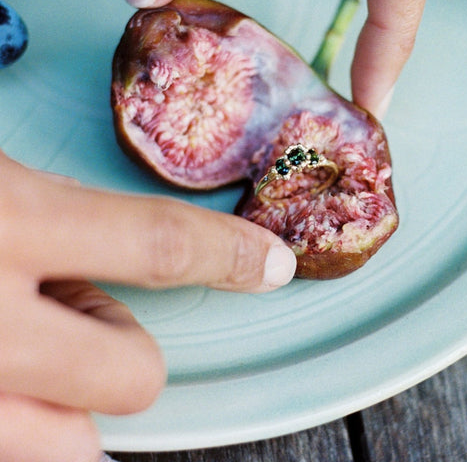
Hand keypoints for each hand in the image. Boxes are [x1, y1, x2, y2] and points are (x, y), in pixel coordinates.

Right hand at [0, 150, 294, 461]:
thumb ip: (46, 200)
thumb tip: (95, 215)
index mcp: (12, 222)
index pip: (159, 244)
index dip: (225, 254)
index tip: (268, 263)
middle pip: (133, 375)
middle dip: (134, 355)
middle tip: (86, 315)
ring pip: (70, 447)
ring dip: (76, 402)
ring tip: (31, 354)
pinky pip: (12, 449)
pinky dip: (22, 418)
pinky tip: (2, 372)